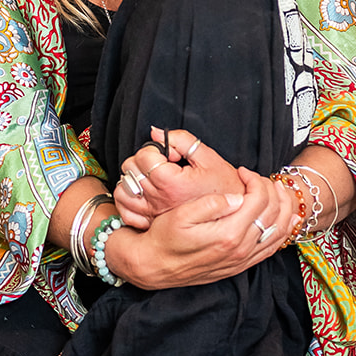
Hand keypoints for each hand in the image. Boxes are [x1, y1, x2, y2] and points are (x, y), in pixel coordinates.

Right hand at [106, 167, 301, 289]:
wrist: (155, 266)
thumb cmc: (165, 238)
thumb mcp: (181, 215)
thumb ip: (211, 204)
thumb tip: (237, 196)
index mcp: (228, 234)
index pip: (258, 200)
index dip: (255, 180)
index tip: (242, 171)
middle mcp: (241, 249)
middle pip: (273, 213)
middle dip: (271, 189)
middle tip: (258, 178)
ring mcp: (243, 259)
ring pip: (279, 230)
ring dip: (283, 207)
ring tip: (276, 191)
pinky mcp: (241, 265)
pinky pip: (273, 247)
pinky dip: (284, 230)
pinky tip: (287, 218)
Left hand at [112, 127, 243, 230]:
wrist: (233, 216)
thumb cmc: (225, 188)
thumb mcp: (208, 157)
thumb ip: (181, 140)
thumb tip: (156, 133)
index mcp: (172, 183)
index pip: (143, 156)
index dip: (154, 149)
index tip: (169, 154)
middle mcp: (159, 199)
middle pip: (130, 169)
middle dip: (143, 160)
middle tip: (162, 163)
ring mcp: (153, 213)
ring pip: (123, 190)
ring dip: (133, 178)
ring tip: (151, 177)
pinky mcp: (150, 223)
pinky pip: (125, 210)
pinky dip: (128, 199)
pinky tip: (142, 193)